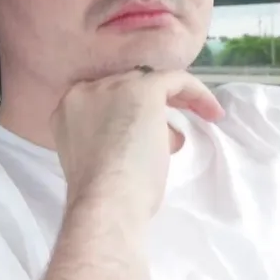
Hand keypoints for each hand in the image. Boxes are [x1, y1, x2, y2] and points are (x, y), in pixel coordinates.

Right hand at [52, 68, 222, 219]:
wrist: (105, 200)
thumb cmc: (100, 195)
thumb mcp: (92, 159)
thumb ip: (104, 139)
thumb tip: (137, 137)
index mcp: (67, 109)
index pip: (102, 99)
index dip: (125, 111)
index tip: (145, 131)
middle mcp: (85, 90)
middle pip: (125, 87)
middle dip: (148, 108)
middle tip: (168, 130)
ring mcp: (113, 87)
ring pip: (149, 81)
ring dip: (172, 101)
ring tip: (194, 120)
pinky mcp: (144, 90)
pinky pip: (176, 79)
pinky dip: (196, 93)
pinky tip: (211, 112)